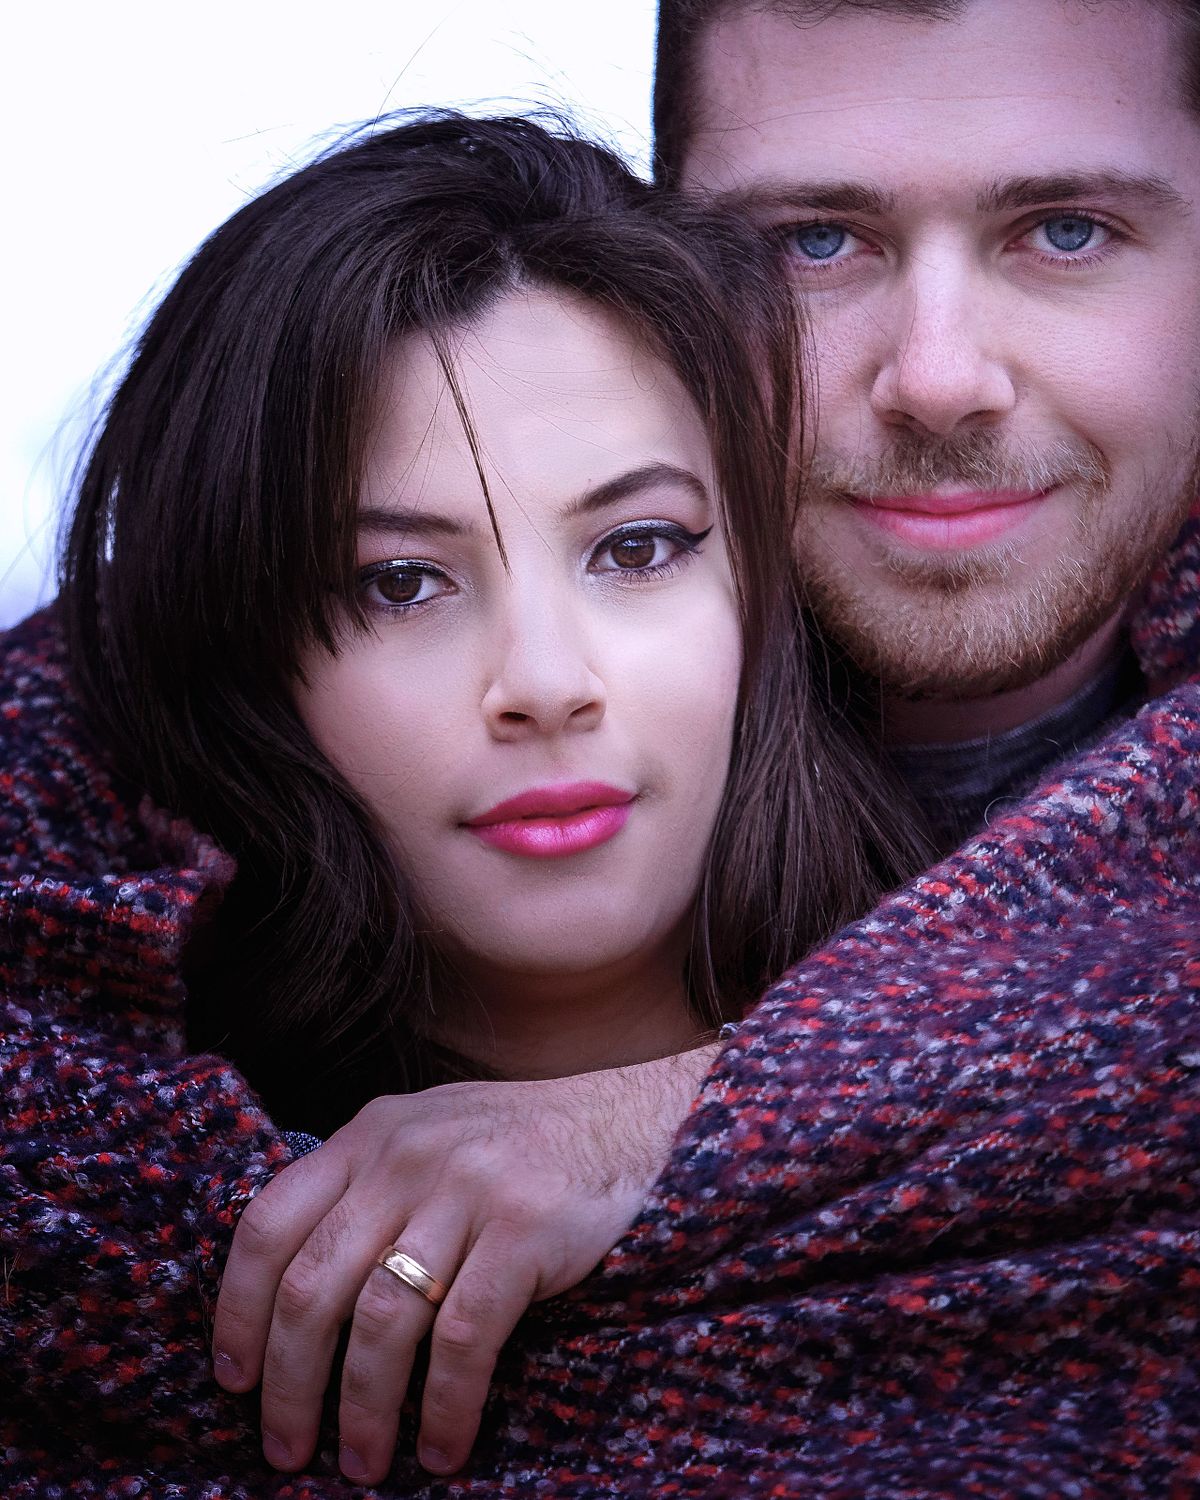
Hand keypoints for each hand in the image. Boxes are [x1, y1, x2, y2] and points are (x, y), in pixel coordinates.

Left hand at [211, 1046, 714, 1482]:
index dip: (238, 1310)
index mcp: (370, 1135)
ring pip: (381, 1321)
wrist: (631, 1121)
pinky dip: (446, 1408)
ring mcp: (465, 1189)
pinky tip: (445, 1448)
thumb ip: (367, 1187)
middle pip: (314, 1285)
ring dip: (363, 1411)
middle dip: (290, 1384)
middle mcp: (406, 1156)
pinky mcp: (523, 1229)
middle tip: (287, 1446)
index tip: (235, 1377)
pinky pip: (463, 1340)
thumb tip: (295, 1297)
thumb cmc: (520, 1145)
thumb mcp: (428, 1136)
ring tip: (363, 1463)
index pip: (269, 1224)